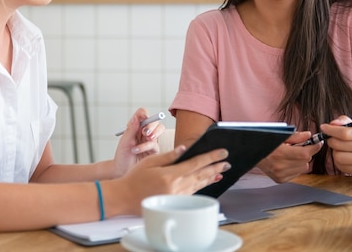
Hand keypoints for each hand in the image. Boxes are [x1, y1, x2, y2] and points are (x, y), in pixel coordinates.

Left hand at [112, 108, 164, 176]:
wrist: (122, 171)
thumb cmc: (122, 156)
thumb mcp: (124, 142)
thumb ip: (131, 130)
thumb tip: (136, 117)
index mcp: (135, 127)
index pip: (142, 115)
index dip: (144, 114)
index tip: (144, 117)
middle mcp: (144, 132)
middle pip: (154, 121)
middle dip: (151, 125)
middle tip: (145, 132)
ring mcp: (150, 140)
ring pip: (159, 130)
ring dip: (154, 133)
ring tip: (146, 138)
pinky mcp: (154, 150)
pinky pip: (155, 144)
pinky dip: (146, 146)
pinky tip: (137, 150)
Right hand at [112, 146, 229, 214]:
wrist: (124, 198)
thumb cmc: (134, 179)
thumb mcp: (150, 162)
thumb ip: (169, 156)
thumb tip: (184, 149)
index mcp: (170, 175)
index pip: (196, 163)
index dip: (211, 157)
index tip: (222, 152)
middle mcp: (176, 187)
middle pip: (201, 175)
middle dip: (216, 167)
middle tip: (227, 161)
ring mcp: (176, 196)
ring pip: (199, 184)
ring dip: (211, 177)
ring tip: (221, 171)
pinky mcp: (175, 201)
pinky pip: (192, 192)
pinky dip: (202, 186)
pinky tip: (207, 182)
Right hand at [256, 131, 322, 182]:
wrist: (251, 154)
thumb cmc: (265, 142)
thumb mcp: (279, 135)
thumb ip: (295, 136)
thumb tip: (309, 135)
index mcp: (280, 153)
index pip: (305, 153)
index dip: (314, 147)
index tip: (318, 142)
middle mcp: (280, 166)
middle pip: (306, 160)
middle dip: (306, 152)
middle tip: (299, 147)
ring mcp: (280, 174)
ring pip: (304, 167)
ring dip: (301, 161)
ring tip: (290, 155)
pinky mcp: (280, 180)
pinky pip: (297, 173)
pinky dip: (296, 167)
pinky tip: (287, 162)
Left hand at [321, 115, 351, 176]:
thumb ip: (343, 121)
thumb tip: (332, 124)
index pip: (344, 133)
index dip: (330, 130)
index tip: (323, 128)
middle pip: (337, 144)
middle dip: (331, 141)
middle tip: (334, 140)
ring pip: (337, 157)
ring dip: (335, 152)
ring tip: (340, 149)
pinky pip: (341, 166)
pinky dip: (339, 161)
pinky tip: (345, 157)